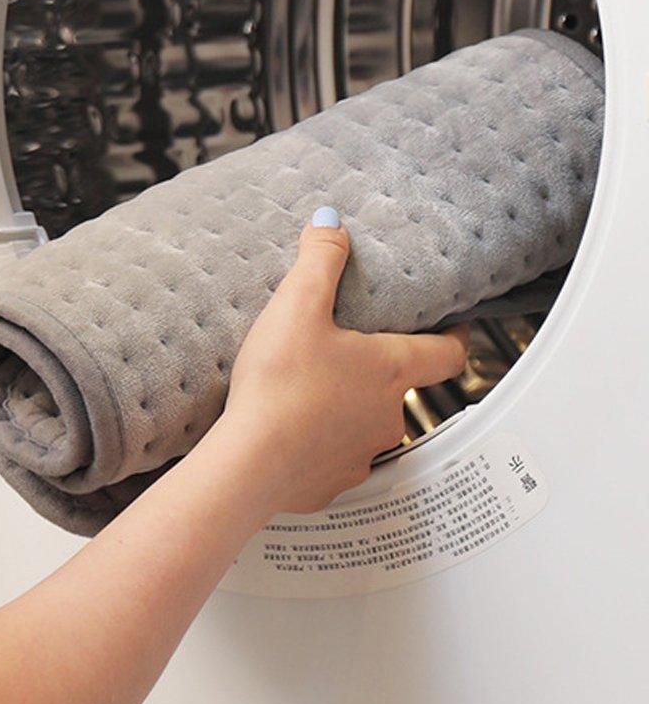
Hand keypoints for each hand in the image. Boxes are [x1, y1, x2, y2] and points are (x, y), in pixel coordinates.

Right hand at [225, 210, 468, 514]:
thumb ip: (319, 260)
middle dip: (375, 367)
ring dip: (346, 405)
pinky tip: (290, 427)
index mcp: (390, 369)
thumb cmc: (280, 386)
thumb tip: (331, 222)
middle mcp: (387, 415)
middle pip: (398, 385)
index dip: (455, 334)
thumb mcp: (297, 306)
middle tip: (345, 346)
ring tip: (308, 387)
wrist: (249, 463)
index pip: (447, 352)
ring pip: (365, 422)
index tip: (454, 323)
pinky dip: (318, 441)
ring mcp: (362, 453)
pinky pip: (333, 456)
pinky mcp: (331, 481)